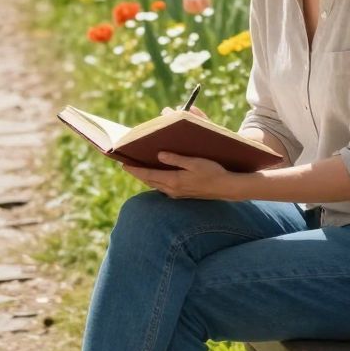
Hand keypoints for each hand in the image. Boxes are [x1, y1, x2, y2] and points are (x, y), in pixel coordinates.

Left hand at [120, 152, 242, 199]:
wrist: (226, 188)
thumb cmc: (212, 172)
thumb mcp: (195, 163)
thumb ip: (176, 159)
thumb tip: (159, 155)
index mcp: (174, 180)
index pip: (149, 175)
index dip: (135, 170)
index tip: (123, 164)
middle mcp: (173, 189)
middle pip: (149, 181)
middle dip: (137, 173)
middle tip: (127, 165)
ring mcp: (177, 194)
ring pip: (156, 185)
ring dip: (146, 178)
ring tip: (138, 170)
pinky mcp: (182, 195)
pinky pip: (163, 188)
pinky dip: (156, 181)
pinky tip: (156, 177)